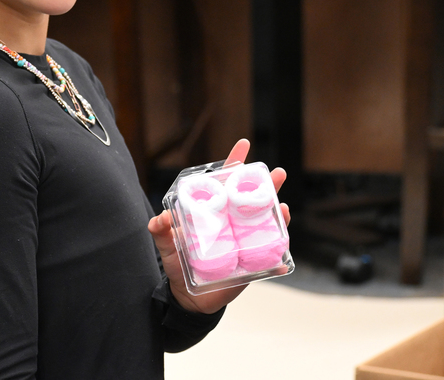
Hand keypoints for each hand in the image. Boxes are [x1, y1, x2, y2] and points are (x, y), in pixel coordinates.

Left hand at [147, 139, 290, 314]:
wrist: (188, 298)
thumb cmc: (177, 266)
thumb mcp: (166, 247)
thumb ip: (160, 231)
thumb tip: (161, 217)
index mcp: (214, 213)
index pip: (225, 184)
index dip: (235, 164)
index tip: (244, 144)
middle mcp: (233, 224)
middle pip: (252, 199)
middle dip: (267, 184)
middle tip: (277, 174)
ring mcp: (245, 242)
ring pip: (266, 223)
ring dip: (277, 215)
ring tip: (282, 208)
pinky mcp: (251, 264)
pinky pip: (269, 258)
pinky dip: (277, 257)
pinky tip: (283, 257)